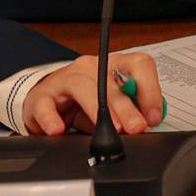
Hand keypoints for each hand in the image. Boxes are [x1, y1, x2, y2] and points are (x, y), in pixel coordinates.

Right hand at [21, 52, 161, 136]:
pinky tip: (58, 129)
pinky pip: (45, 104)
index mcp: (113, 67)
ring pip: (82, 86)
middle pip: (110, 80)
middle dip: (126, 106)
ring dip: (98, 109)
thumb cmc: (82, 103)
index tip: (153, 116)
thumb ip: (126, 115)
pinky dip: (51, 118)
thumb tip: (144, 127)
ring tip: (108, 129)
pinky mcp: (42, 96)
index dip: (150, 90)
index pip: (138, 66)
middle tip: (136, 127)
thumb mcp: (110, 108)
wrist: (45, 102)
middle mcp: (90, 68)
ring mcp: (65, 79)